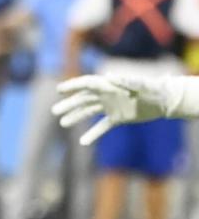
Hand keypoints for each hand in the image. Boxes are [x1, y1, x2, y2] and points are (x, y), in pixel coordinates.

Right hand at [52, 75, 166, 145]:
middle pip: (83, 99)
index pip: (86, 84)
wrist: (163, 101)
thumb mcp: (141, 85)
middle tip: (54, 111)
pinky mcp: (117, 118)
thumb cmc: (152, 90)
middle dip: (69, 105)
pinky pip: (102, 126)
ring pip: (88, 112)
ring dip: (76, 117)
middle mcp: (106, 95)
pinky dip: (92, 134)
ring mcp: (110, 107)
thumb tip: (110, 77)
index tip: (59, 90)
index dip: (72, 86)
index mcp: (108, 86)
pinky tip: (83, 141)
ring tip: (63, 123)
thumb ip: (127, 81)